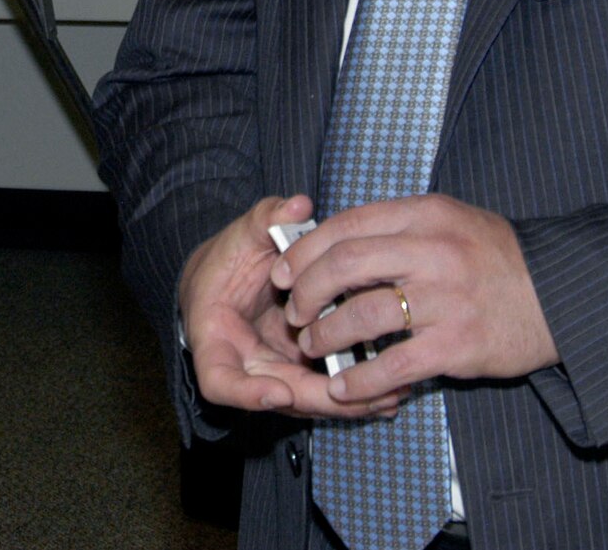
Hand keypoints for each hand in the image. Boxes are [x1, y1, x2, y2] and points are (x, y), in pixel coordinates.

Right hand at [178, 196, 401, 419]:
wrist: (226, 277)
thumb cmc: (228, 258)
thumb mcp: (242, 235)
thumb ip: (266, 219)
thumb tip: (299, 204)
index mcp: (215, 337)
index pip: (220, 380)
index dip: (247, 393)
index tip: (279, 392)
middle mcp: (244, 365)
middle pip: (280, 399)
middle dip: (324, 401)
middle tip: (366, 397)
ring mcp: (273, 372)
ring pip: (309, 399)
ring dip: (349, 403)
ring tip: (391, 396)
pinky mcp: (298, 370)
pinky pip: (324, 387)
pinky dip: (356, 391)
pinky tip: (392, 392)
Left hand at [272, 193, 558, 402]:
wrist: (561, 294)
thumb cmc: (496, 259)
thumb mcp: (448, 221)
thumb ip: (396, 228)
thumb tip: (332, 242)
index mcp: (425, 214)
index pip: (347, 225)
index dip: (305, 249)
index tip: (283, 270)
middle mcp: (433, 251)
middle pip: (344, 265)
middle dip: (305, 291)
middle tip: (294, 312)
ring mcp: (445, 299)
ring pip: (361, 315)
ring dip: (325, 336)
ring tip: (313, 347)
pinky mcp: (457, 344)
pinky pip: (393, 364)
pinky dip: (361, 380)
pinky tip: (343, 388)